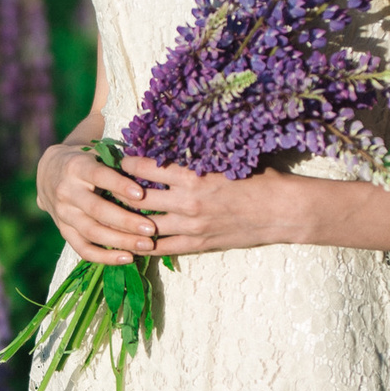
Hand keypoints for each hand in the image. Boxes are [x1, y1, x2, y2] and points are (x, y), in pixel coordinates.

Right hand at [38, 145, 159, 266]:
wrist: (49, 173)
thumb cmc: (86, 160)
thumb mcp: (97, 154)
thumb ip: (118, 164)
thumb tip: (151, 177)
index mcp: (76, 167)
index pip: (99, 176)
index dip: (119, 185)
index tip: (141, 194)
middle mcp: (66, 191)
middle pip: (97, 210)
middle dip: (126, 221)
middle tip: (152, 229)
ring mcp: (63, 213)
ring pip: (92, 231)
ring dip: (121, 241)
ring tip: (147, 246)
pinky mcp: (63, 230)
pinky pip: (83, 249)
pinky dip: (105, 257)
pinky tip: (128, 258)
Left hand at [119, 156, 302, 256]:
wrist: (281, 210)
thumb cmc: (258, 177)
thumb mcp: (225, 158)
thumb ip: (197, 155)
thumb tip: (173, 142)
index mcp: (192, 175)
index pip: (146, 168)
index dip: (128, 163)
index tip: (119, 159)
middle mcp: (186, 201)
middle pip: (138, 197)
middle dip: (120, 191)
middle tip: (107, 186)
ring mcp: (191, 226)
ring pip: (145, 225)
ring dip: (127, 220)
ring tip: (113, 213)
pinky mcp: (198, 243)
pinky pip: (163, 248)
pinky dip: (144, 245)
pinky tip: (130, 241)